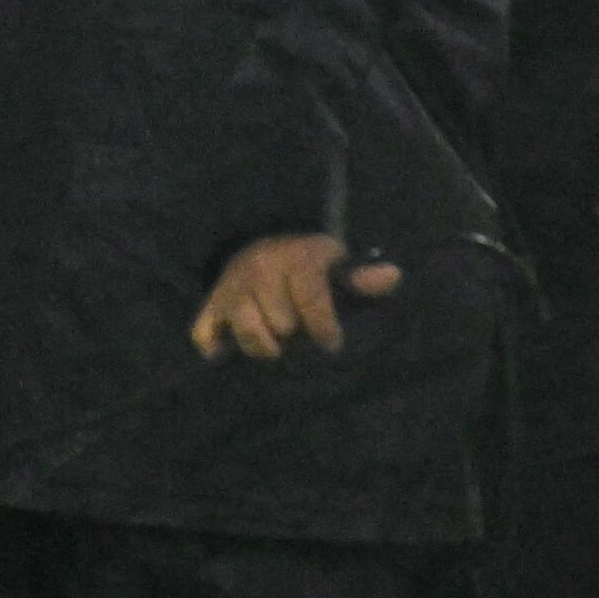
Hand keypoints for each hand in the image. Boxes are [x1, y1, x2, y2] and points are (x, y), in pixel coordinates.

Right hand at [191, 232, 398, 359]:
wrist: (262, 244)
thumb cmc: (310, 265)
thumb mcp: (339, 265)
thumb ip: (363, 277)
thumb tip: (393, 276)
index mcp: (298, 257)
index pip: (311, 298)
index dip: (324, 326)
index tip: (332, 344)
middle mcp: (260, 268)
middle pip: (280, 322)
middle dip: (294, 334)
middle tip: (300, 334)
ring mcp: (231, 287)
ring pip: (247, 332)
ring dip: (265, 346)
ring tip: (278, 347)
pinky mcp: (209, 305)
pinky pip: (205, 334)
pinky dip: (217, 348)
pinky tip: (232, 353)